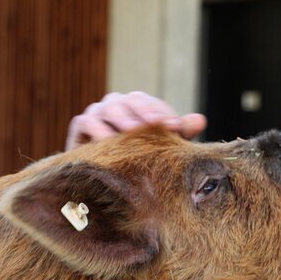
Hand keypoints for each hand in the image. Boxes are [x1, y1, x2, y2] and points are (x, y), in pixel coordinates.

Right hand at [65, 91, 206, 150]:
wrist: (103, 178)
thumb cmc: (137, 159)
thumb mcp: (162, 147)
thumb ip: (180, 132)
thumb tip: (201, 120)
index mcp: (139, 107)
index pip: (151, 104)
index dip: (163, 113)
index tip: (175, 127)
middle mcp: (119, 105)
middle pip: (130, 101)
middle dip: (144, 112)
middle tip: (155, 125)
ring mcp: (98, 113)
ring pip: (108, 107)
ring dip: (121, 118)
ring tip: (131, 131)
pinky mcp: (80, 126)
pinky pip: (86, 122)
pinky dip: (96, 128)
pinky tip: (106, 140)